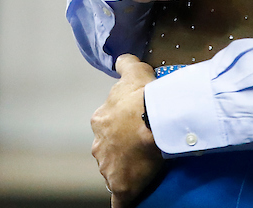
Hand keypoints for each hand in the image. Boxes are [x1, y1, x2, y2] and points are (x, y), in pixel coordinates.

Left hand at [91, 55, 160, 205]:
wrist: (153, 119)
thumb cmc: (142, 96)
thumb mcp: (134, 71)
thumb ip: (125, 64)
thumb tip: (121, 58)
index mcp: (101, 120)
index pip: (108, 125)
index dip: (122, 126)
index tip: (136, 125)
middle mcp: (99, 144)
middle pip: (109, 149)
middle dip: (121, 149)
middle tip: (143, 145)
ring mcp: (108, 166)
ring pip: (115, 169)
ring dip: (127, 169)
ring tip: (147, 165)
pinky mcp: (120, 185)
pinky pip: (121, 197)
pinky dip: (124, 199)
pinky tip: (129, 200)